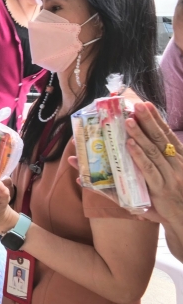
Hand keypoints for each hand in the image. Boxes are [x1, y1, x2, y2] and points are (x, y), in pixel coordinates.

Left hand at [125, 102, 182, 221]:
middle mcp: (177, 165)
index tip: (147, 104)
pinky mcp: (160, 189)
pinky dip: (139, 156)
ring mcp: (170, 177)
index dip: (157, 120)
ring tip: (127, 121)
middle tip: (137, 105)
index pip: (168, 136)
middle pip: (161, 139)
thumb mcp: (173, 176)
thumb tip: (141, 145)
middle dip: (148, 120)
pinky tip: (130, 145)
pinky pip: (148, 169)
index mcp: (181, 160)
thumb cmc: (175, 199)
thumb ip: (161, 162)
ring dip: (139, 135)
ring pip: (153, 151)